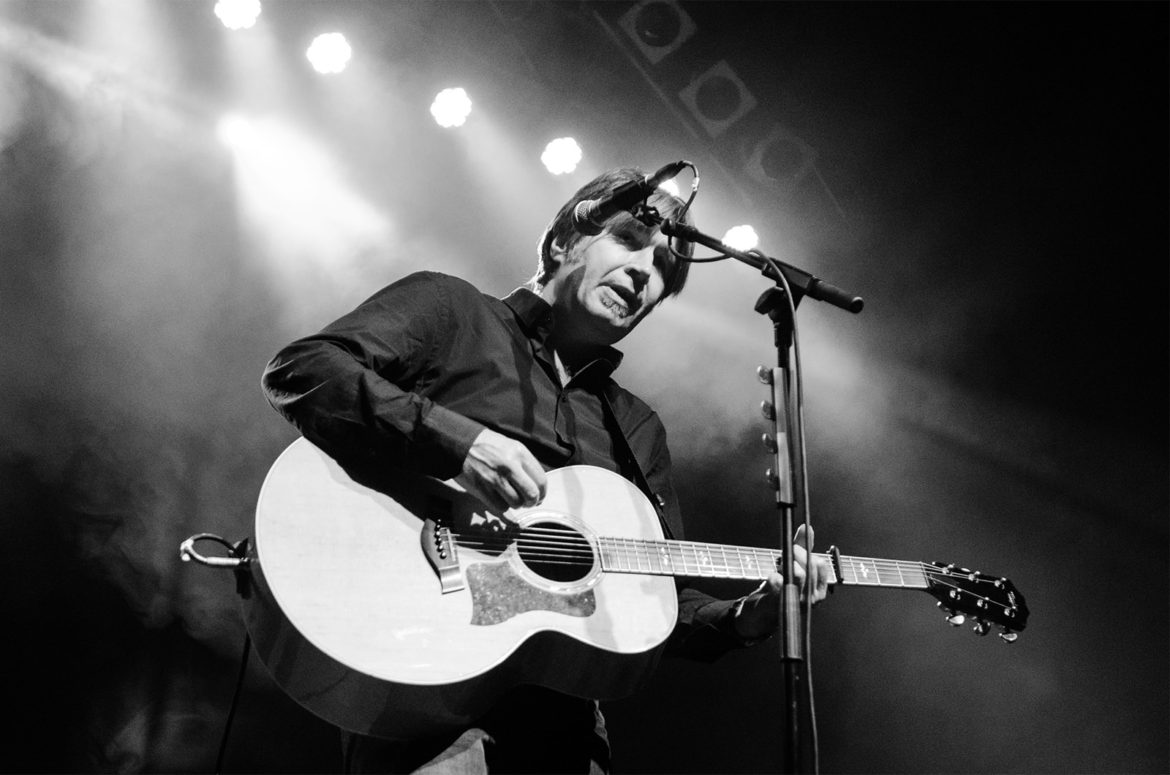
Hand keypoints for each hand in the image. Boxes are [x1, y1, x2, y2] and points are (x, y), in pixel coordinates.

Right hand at [454, 428, 546, 512]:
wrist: (461, 444)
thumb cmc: (487, 446)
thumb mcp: (511, 447)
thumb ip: (525, 464)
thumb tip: (537, 486)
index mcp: (520, 453)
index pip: (541, 480)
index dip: (542, 493)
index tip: (539, 496)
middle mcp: (509, 466)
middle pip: (531, 494)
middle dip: (532, 502)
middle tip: (528, 501)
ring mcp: (495, 478)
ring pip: (516, 503)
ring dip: (515, 503)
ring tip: (510, 496)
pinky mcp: (483, 489)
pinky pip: (500, 507)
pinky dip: (502, 505)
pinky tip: (499, 497)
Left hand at [732, 524, 831, 640]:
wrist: (764, 610)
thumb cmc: (782, 586)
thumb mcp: (794, 565)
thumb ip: (802, 546)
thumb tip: (806, 527)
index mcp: (819, 589)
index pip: (821, 565)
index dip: (808, 553)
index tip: (796, 547)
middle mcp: (812, 598)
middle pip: (810, 568)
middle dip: (797, 554)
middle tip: (787, 550)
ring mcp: (799, 602)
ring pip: (798, 575)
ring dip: (787, 564)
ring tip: (780, 564)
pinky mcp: (783, 605)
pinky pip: (781, 584)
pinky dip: (775, 576)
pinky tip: (772, 576)